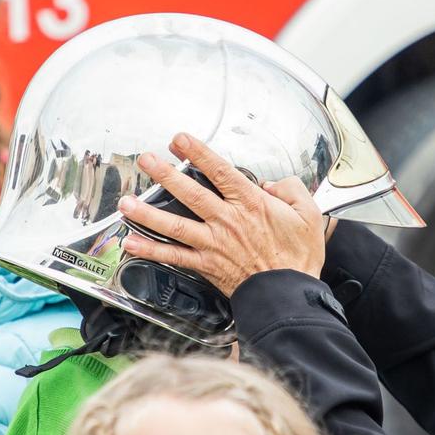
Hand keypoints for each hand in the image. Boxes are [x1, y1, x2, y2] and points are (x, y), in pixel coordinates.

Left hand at [117, 133, 325, 296]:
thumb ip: (290, 189)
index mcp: (251, 204)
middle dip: (165, 174)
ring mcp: (214, 244)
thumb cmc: (298, 257)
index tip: (180, 140)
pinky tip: (132, 243)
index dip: (198, 153)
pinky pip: (174, 256)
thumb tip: (272, 183)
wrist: (288, 294)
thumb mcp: (308, 214)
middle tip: (146, 160)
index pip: (220, 171)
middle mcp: (228, 221)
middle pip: (190, 193)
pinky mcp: (207, 265)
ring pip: (175, 224)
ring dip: (148, 212)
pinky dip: (151, 250)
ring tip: (126, 201)